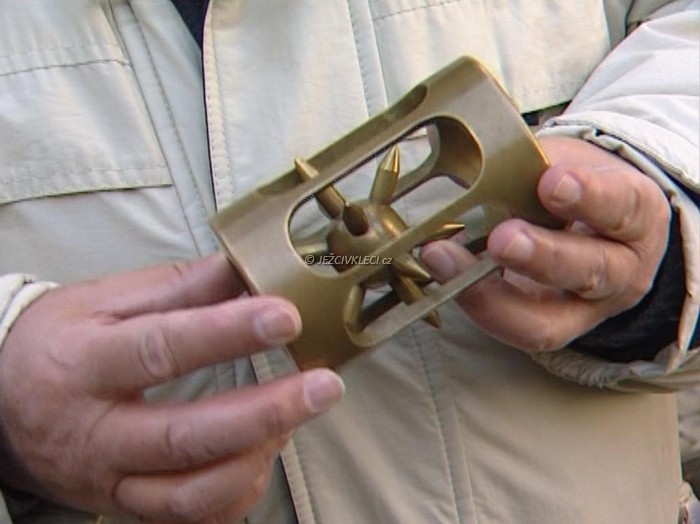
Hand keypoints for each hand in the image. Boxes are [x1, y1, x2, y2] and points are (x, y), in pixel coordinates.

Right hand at [0, 255, 344, 521]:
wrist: (2, 401)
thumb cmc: (59, 341)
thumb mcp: (105, 300)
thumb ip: (180, 286)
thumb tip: (245, 266)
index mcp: (84, 362)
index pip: (162, 348)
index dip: (228, 334)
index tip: (285, 316)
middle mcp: (94, 430)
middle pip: (184, 436)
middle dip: (264, 414)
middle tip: (323, 386)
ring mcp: (108, 478)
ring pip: (189, 493)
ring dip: (254, 458)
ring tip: (293, 419)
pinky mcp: (122, 504)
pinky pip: (186, 518)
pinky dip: (233, 494)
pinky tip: (260, 457)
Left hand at [422, 136, 671, 351]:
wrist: (587, 224)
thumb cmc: (575, 185)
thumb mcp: (567, 162)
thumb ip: (534, 167)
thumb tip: (479, 170)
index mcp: (637, 214)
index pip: (623, 206)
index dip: (589, 197)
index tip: (550, 181)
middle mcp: (622, 271)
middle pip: (590, 270)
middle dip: (541, 255)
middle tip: (500, 238)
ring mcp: (586, 310)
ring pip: (547, 320)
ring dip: (491, 294)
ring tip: (446, 259)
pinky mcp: (550, 330)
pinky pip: (514, 329)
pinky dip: (475, 303)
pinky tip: (442, 273)